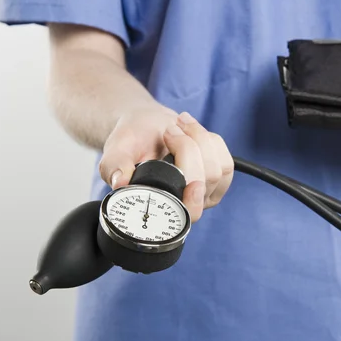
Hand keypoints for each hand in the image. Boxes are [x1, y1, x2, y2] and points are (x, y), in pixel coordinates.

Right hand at [98, 108, 233, 221]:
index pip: (189, 213)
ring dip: (199, 138)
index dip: (194, 200)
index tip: (193, 182)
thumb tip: (119, 182)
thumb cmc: (131, 143)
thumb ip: (115, 167)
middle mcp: (187, 203)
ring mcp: (207, 190)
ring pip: (219, 167)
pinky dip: (209, 138)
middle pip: (206, 180)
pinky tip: (190, 130)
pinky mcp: (220, 174)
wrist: (146, 127)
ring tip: (177, 126)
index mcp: (163, 205)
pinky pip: (225, 156)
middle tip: (168, 130)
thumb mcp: (116, 152)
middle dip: (188, 147)